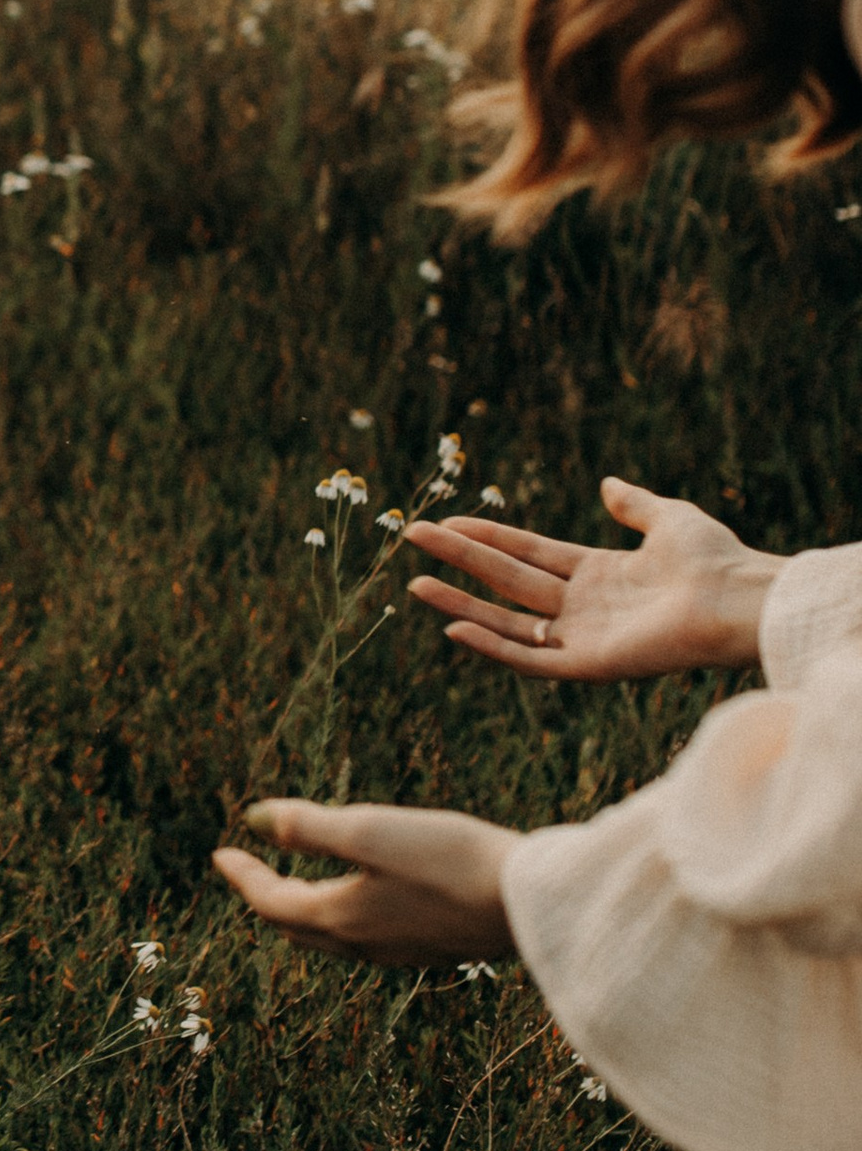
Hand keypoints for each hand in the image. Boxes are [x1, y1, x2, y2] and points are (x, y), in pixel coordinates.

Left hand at [214, 801, 515, 965]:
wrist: (531, 903)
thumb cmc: (450, 860)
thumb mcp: (370, 831)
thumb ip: (308, 826)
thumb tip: (252, 819)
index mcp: (342, 917)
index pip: (273, 902)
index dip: (243, 876)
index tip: (220, 854)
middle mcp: (366, 943)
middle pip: (298, 926)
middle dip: (268, 899)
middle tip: (249, 873)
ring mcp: (403, 950)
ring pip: (334, 937)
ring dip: (306, 913)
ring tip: (297, 888)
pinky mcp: (436, 947)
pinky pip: (369, 938)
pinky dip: (346, 919)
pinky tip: (365, 905)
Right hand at [405, 475, 778, 682]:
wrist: (738, 599)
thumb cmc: (714, 560)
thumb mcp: (669, 519)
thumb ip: (635, 504)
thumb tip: (609, 484)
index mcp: (600, 573)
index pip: (530, 553)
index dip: (489, 536)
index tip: (447, 521)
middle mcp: (584, 607)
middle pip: (507, 579)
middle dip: (460, 558)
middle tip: (413, 537)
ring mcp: (583, 637)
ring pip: (507, 620)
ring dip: (461, 602)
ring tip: (417, 583)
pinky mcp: (588, 665)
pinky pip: (530, 660)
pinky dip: (492, 647)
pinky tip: (456, 628)